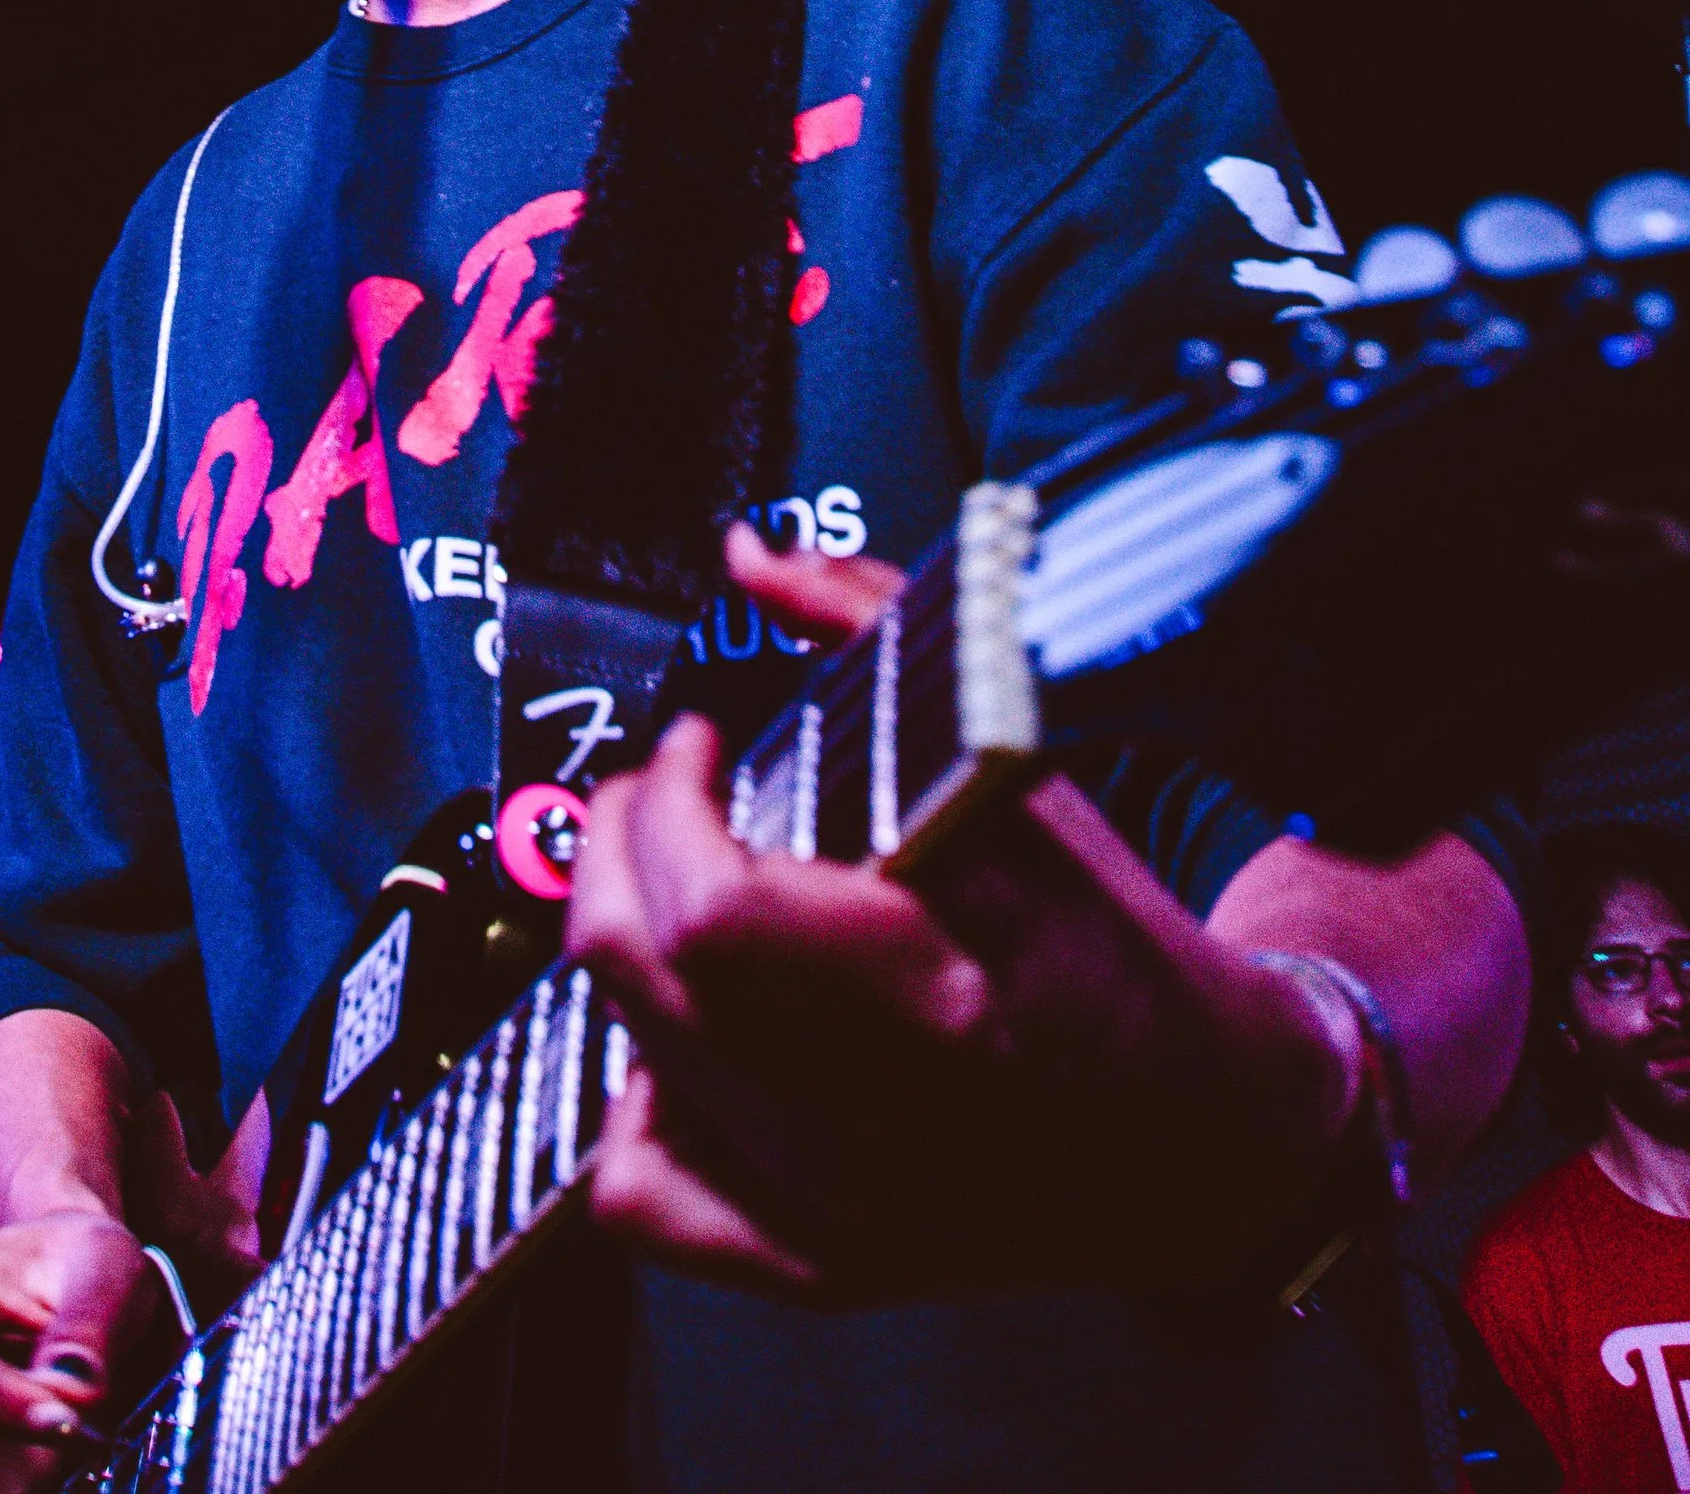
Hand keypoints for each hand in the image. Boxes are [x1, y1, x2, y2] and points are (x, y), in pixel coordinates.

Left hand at [569, 527, 1352, 1302]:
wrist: (1204, 1140)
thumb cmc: (1110, 944)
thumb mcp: (1017, 769)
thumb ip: (874, 639)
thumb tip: (752, 553)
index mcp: (945, 995)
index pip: (716, 912)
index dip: (672, 802)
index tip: (699, 744)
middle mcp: (881, 1123)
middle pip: (642, 971)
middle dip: (623, 844)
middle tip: (668, 792)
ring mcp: (839, 1213)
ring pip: (622, 1058)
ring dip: (628, 943)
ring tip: (682, 886)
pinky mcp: (818, 1271)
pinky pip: (639, 1194)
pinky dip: (633, 1095)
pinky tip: (689, 1033)